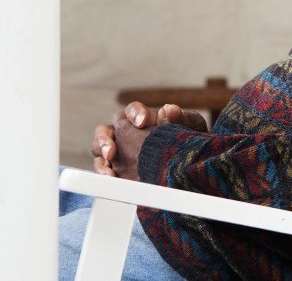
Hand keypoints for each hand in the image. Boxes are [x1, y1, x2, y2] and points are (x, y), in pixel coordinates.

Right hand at [91, 102, 208, 176]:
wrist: (192, 165)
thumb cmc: (190, 141)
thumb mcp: (192, 127)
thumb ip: (182, 117)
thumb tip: (169, 110)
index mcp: (142, 118)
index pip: (132, 111)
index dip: (134, 114)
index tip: (142, 123)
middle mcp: (125, 133)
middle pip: (105, 130)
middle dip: (105, 139)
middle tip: (112, 151)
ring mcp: (118, 152)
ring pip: (99, 150)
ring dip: (101, 160)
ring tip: (108, 171)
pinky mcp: (116, 170)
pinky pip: (104, 171)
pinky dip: (104, 175)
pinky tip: (111, 181)